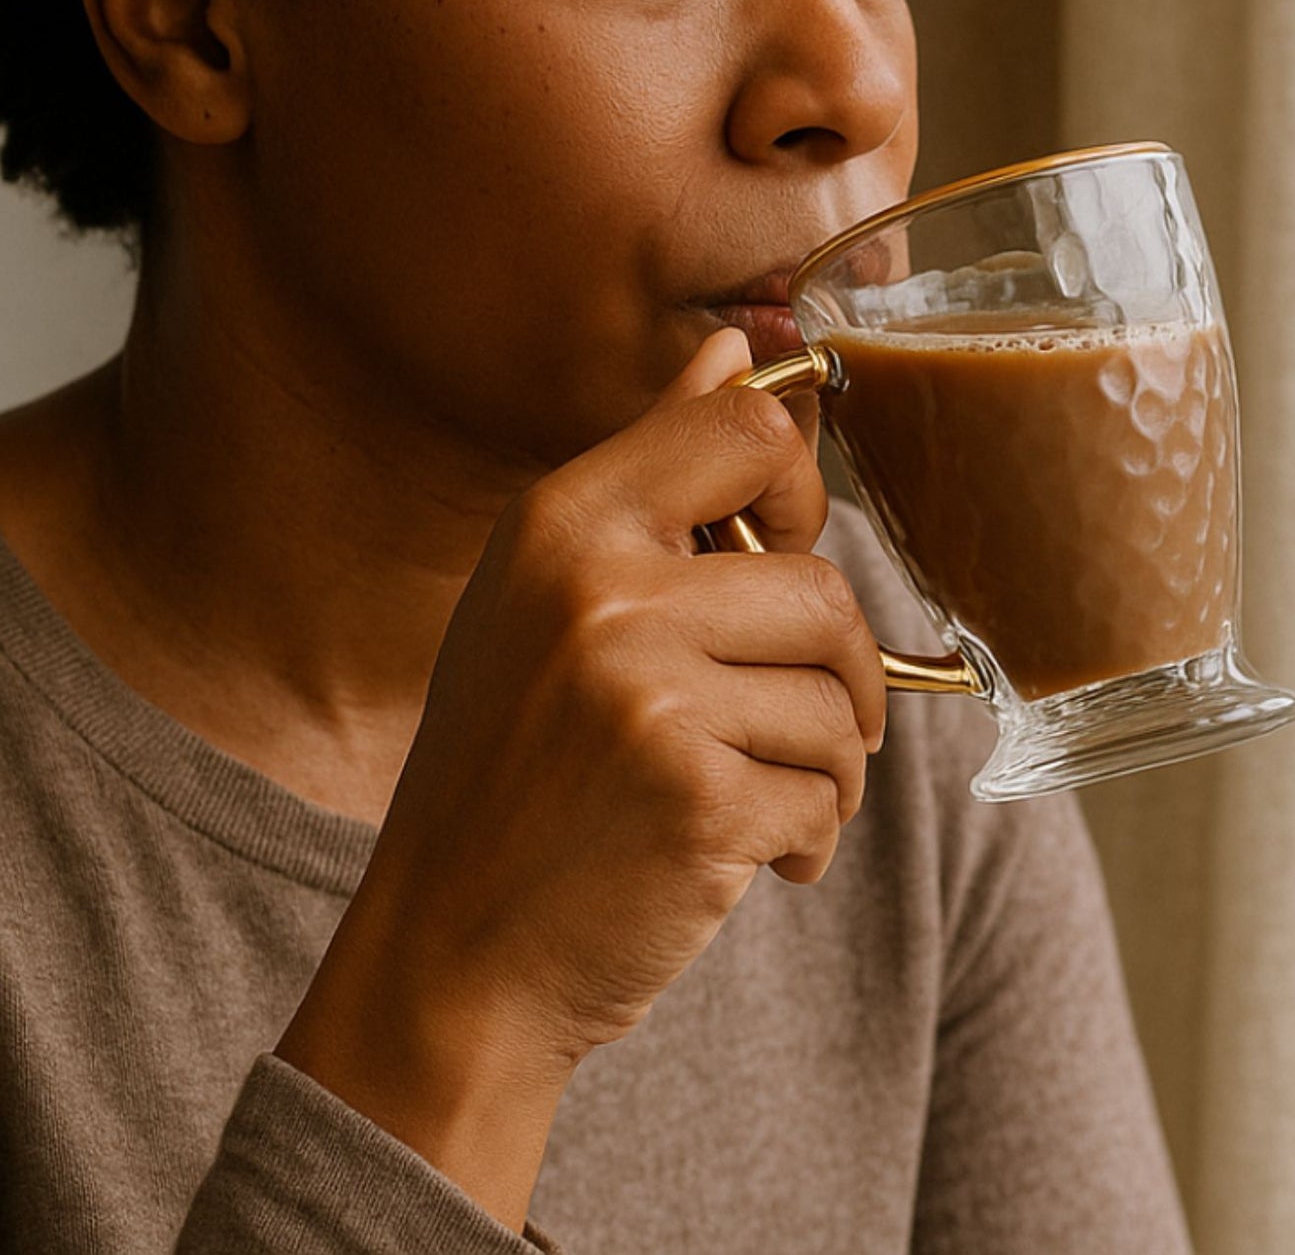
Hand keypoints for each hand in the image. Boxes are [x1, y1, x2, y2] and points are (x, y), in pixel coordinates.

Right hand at [276, 327, 886, 1225]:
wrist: (454, 951)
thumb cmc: (511, 764)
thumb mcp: (547, 592)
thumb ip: (652, 466)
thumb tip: (732, 343)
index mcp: (560, 521)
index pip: (745, 428)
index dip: (797, 488)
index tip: (780, 553)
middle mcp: (599, 589)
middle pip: (823, 586)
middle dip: (831, 674)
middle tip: (779, 726)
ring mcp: (644, 695)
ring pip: (839, 701)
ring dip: (821, 766)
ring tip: (745, 794)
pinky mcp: (694, 801)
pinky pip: (826, 795)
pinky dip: (805, 838)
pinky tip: (737, 857)